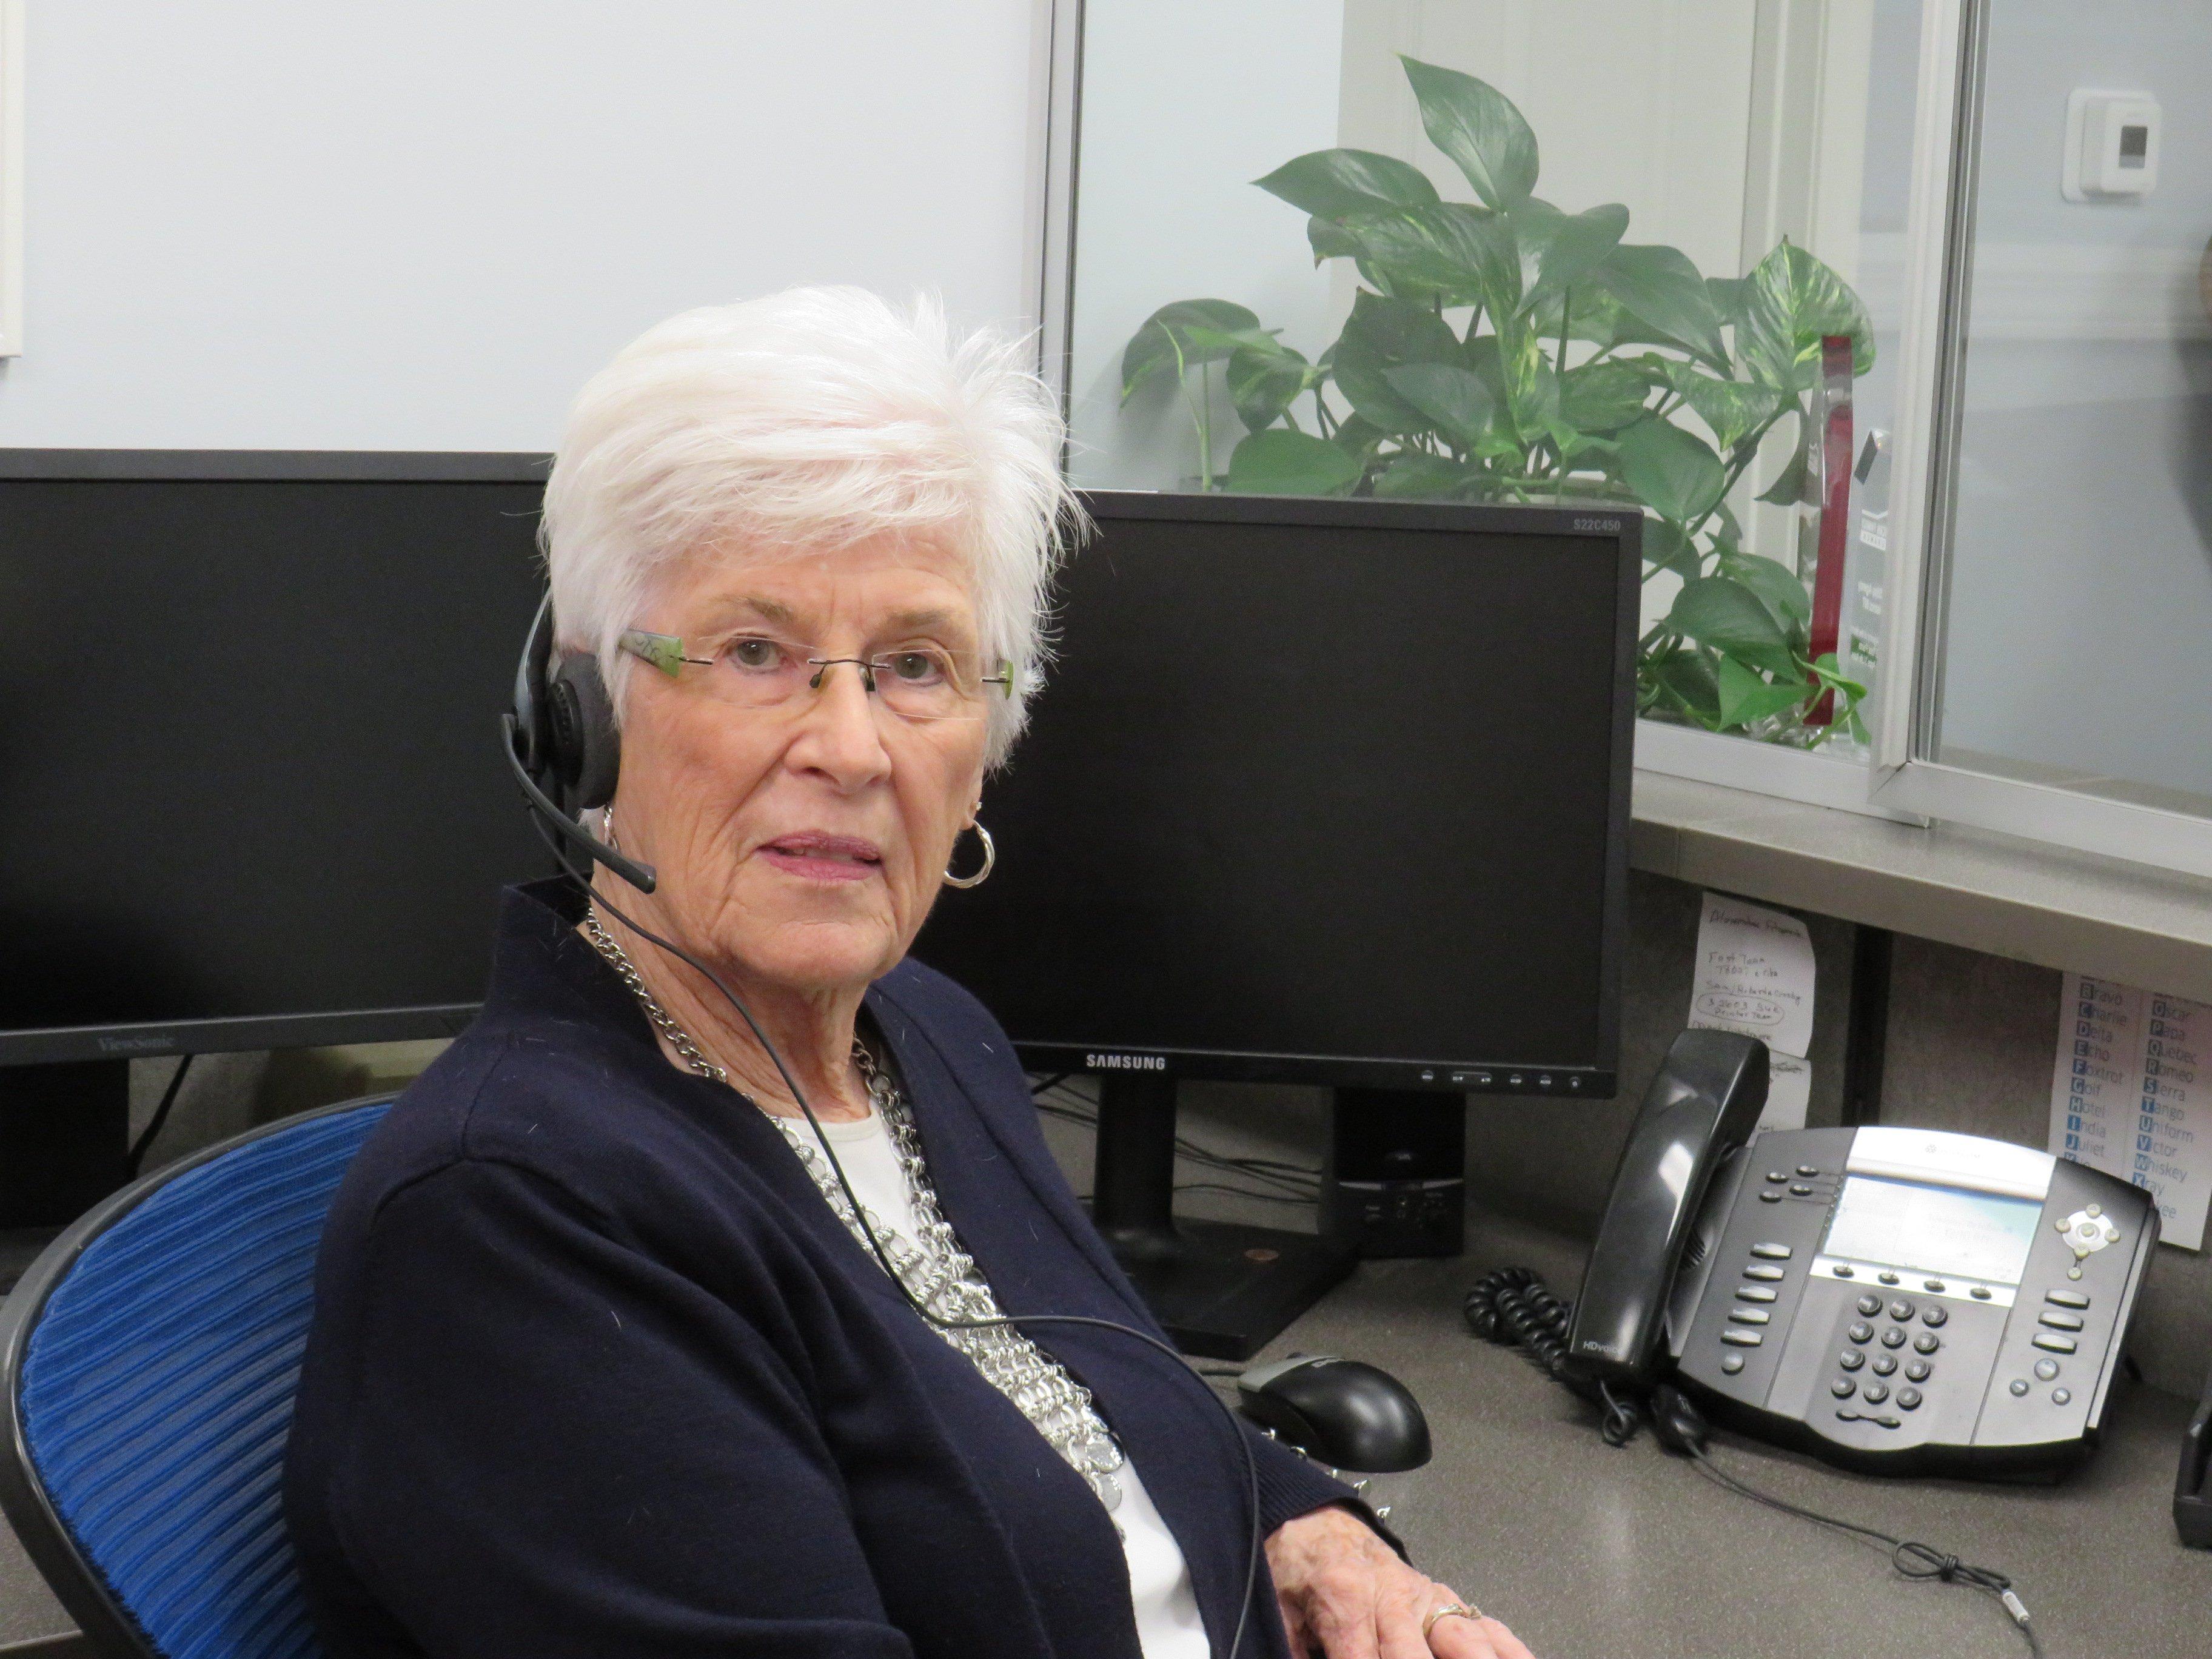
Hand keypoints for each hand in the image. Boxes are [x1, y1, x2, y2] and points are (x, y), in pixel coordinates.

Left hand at [1264, 1505, 1534, 1658]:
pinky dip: (1510, 1648)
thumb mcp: (1279, 1610)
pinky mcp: (1443, 1597)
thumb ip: (1295, 1647)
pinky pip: (1485, 1625)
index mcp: (1344, 1598)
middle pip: (1415, 1654)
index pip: (1360, 1658)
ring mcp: (1425, 1595)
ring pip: (1464, 1640)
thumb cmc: (1298, 1566)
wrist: (1313, 1520)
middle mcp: (1392, 1596)